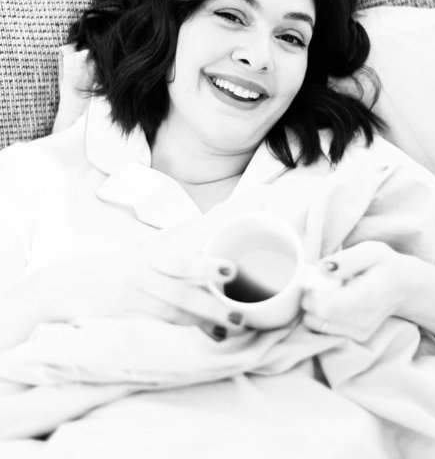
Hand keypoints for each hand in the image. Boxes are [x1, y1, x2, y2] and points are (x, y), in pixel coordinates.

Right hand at [10, 221, 244, 345]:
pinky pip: (151, 329)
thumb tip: (197, 232)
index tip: (232, 270)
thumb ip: (163, 249)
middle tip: (238, 313)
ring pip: (170, 313)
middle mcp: (140, 276)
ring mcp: (130, 300)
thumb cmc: (105, 271)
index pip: (179, 261)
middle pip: (179, 289)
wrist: (58, 289)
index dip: (205, 265)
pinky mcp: (119, 319)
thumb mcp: (133, 255)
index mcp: (147, 259)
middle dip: (210, 303)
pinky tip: (193, 340)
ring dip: (200, 323)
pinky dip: (173, 335)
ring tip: (226, 333)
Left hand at [301, 241, 411, 341]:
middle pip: (317, 316)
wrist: (407, 288)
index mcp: (368, 297)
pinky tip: (335, 301)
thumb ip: (346, 259)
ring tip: (329, 290)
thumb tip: (321, 269)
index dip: (311, 293)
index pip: (327, 306)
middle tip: (321, 281)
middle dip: (309, 297)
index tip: (314, 277)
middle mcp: (364, 321)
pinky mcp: (356, 338)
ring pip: (316, 324)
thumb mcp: (371, 251)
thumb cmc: (386, 266)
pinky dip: (320, 314)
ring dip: (313, 306)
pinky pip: (323, 328)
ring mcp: (360, 333)